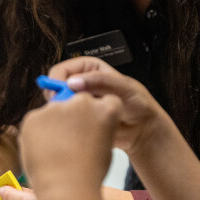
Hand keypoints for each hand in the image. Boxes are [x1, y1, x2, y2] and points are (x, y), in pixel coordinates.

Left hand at [20, 92, 120, 199]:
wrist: (65, 190)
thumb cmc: (89, 173)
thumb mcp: (105, 145)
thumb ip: (96, 126)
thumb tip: (81, 122)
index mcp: (106, 108)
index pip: (104, 102)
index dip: (97, 117)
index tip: (92, 131)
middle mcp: (82, 101)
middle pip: (78, 102)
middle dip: (75, 116)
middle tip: (72, 141)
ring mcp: (56, 107)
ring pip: (55, 111)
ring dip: (55, 124)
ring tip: (57, 151)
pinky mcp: (33, 116)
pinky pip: (37, 121)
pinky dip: (38, 133)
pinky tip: (44, 151)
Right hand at [47, 57, 174, 154]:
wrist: (143, 129)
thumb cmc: (138, 104)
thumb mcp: (123, 88)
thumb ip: (99, 81)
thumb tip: (72, 82)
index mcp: (90, 69)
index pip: (63, 70)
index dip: (56, 80)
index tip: (56, 94)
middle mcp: (82, 83)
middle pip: (55, 87)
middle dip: (56, 97)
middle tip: (61, 109)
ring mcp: (79, 102)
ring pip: (58, 104)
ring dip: (61, 111)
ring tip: (73, 118)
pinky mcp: (79, 119)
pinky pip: (64, 119)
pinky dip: (65, 122)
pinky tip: (74, 127)